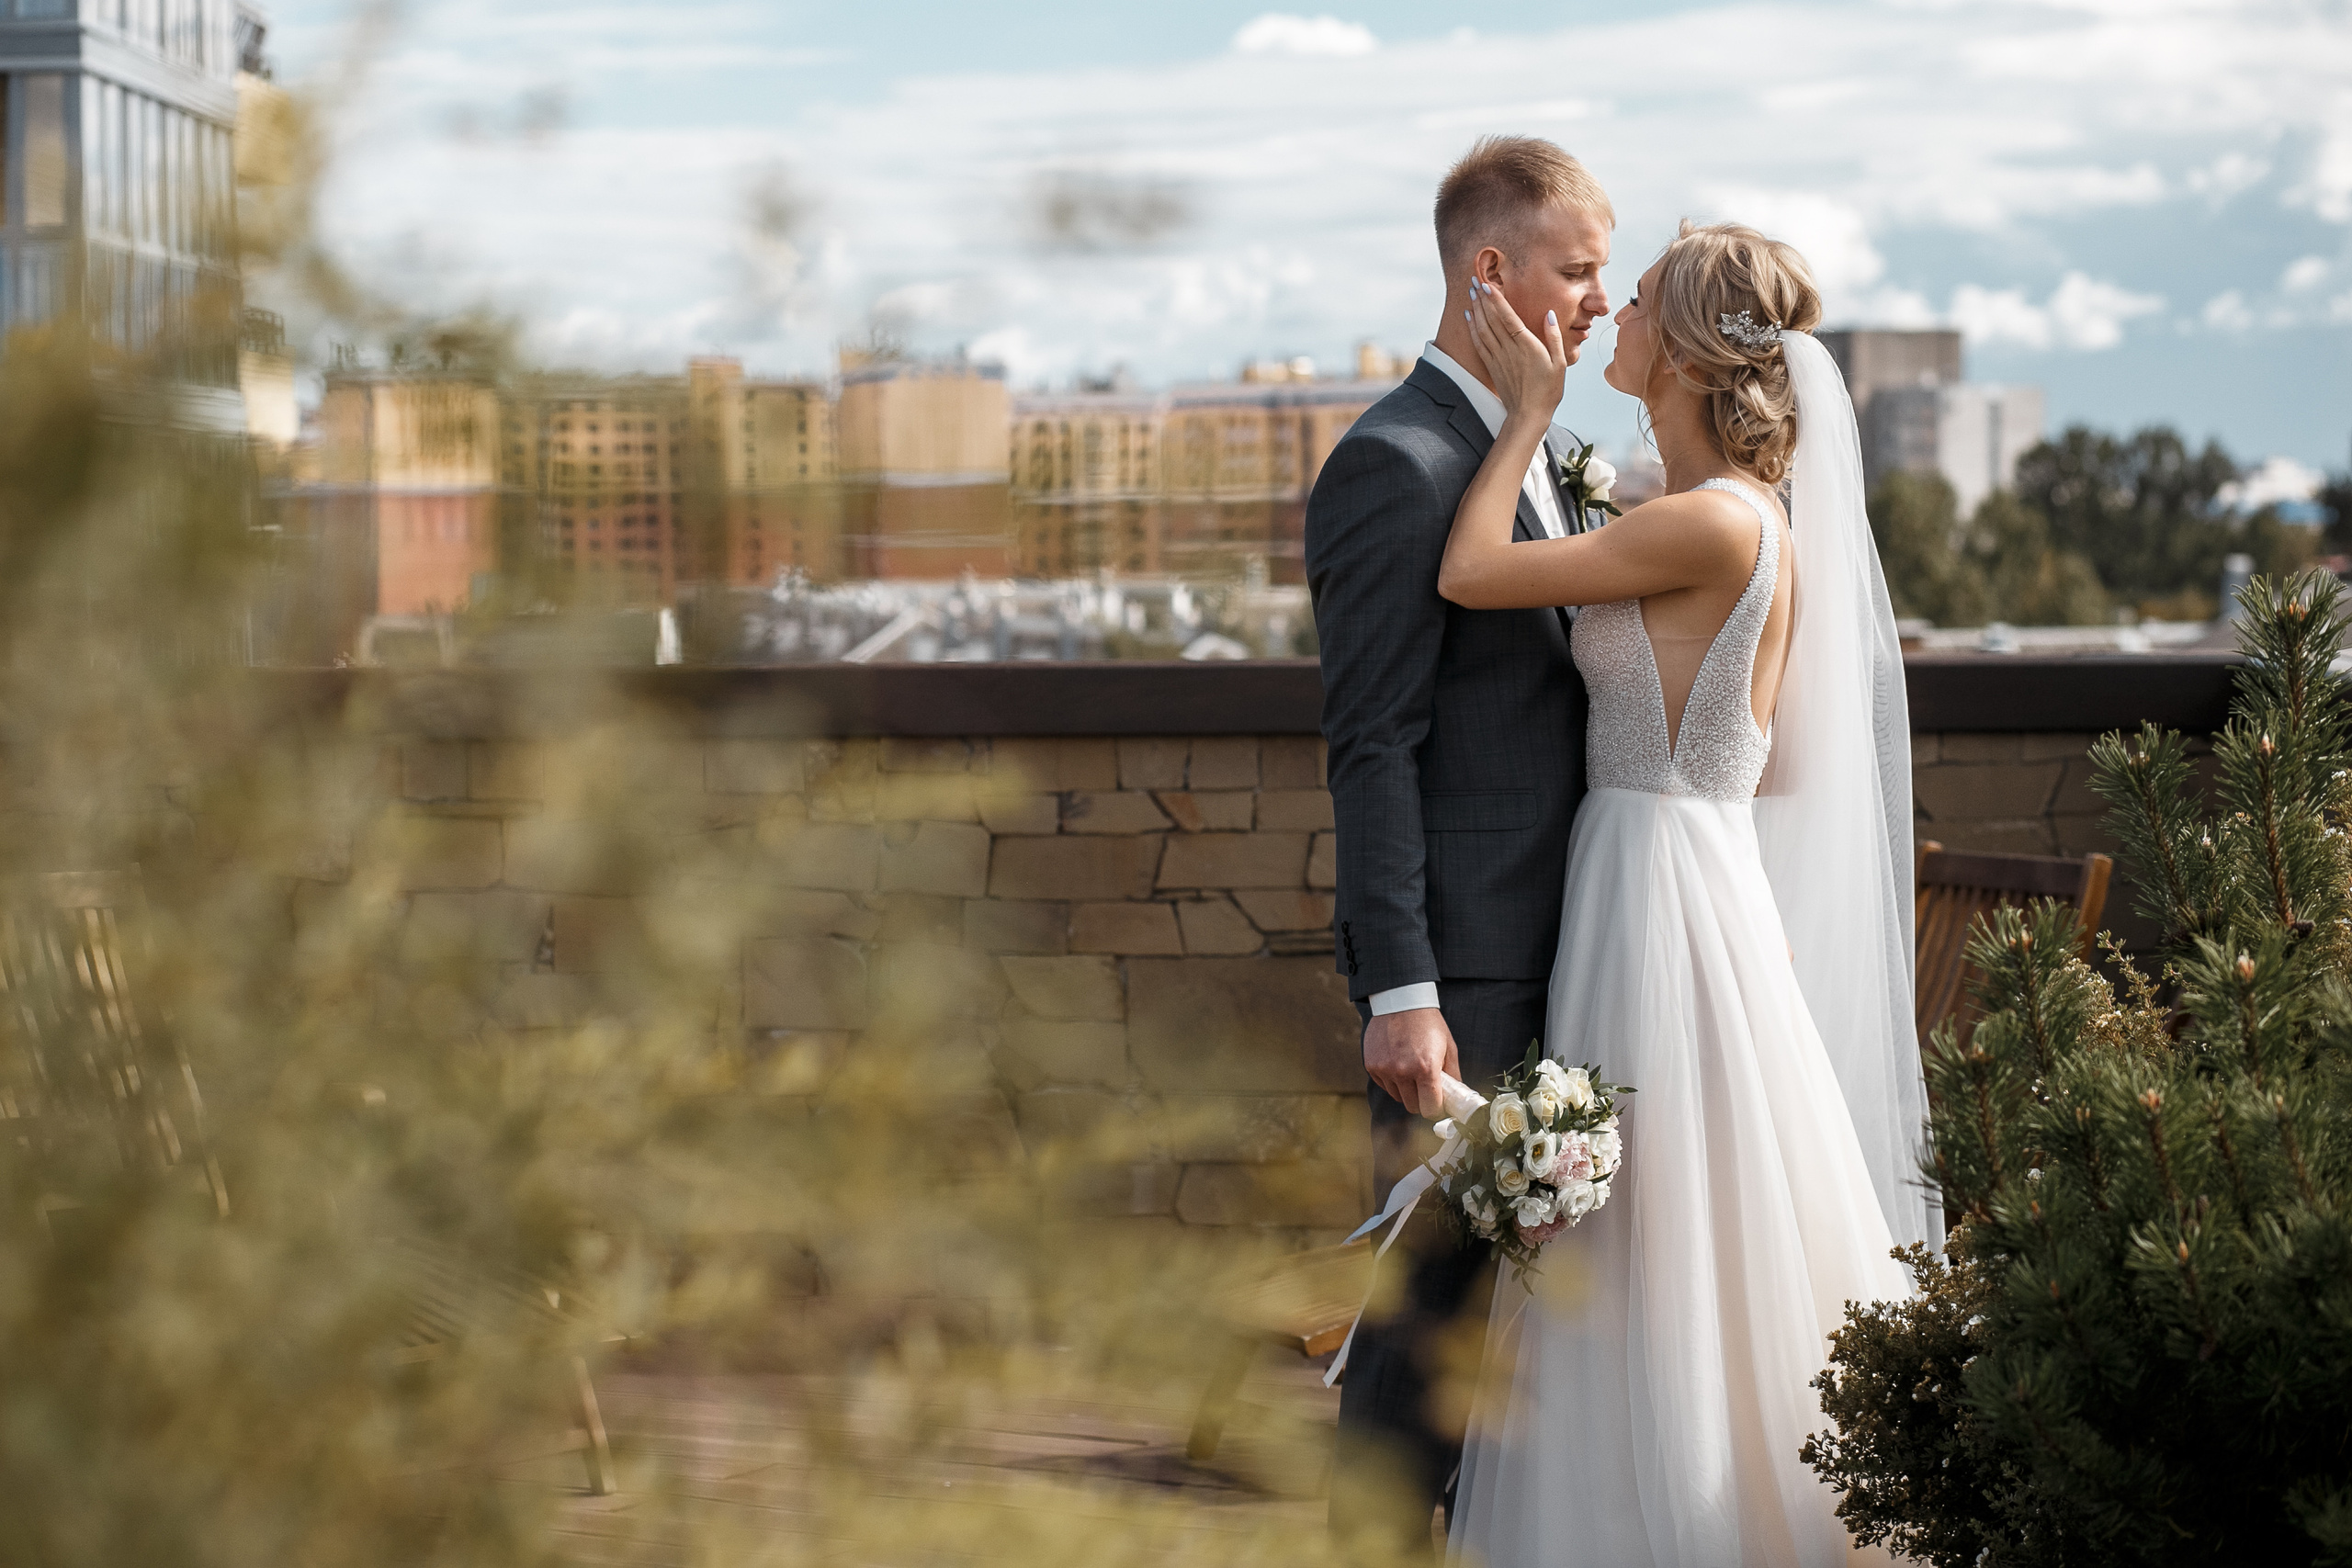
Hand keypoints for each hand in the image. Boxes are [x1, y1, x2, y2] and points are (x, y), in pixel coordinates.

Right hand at [1362, 1007, 1461, 1117]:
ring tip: (1411, 1071)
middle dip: (1421, 1102)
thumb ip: (1453, 1075)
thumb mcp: (1448, 1047)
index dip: (1435, 1109)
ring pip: (1397, 1096)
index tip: (1437, 1104)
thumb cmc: (1428, 1023)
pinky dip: (1392, 1080)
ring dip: (1406, 1090)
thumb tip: (1456, 1096)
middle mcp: (1402, 1071)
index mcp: (1425, 1069)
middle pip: (1412, 1106)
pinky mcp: (1372, 1065)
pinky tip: (1397, 1063)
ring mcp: (1384, 1069)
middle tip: (1425, 1089)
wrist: (1401, 1001)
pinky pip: (1384, 1085)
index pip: (1430, 1108)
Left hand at [1466, 278, 1567, 427]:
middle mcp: (1509, 350)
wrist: (1528, 416)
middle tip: (1474, 279)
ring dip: (1476, 309)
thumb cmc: (1548, 390)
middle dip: (1482, 298)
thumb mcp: (1560, 363)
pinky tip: (1470, 316)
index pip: (1508, 318)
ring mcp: (1498, 358)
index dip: (1497, 300)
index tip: (1487, 284)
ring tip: (1470, 292)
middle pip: (1492, 319)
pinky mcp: (1492, 366)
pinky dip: (1473, 327)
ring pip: (1483, 329)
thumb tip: (1550, 314)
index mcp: (1527, 346)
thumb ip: (1554, 337)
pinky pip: (1479, 343)